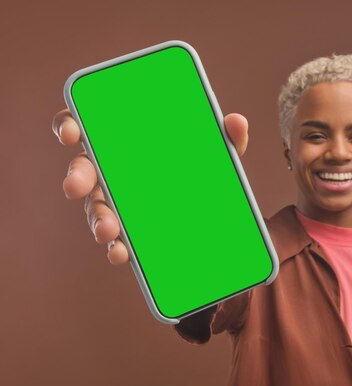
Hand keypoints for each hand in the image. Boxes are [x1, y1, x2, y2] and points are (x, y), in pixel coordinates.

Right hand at [51, 109, 249, 264]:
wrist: (214, 219)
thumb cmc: (199, 172)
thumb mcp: (216, 155)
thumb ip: (225, 139)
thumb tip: (237, 122)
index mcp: (125, 144)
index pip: (87, 127)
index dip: (71, 126)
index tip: (72, 132)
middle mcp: (112, 172)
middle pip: (83, 170)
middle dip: (78, 177)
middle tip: (76, 186)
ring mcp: (117, 204)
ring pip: (97, 210)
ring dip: (98, 220)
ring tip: (109, 230)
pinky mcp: (130, 233)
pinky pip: (117, 240)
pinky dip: (117, 247)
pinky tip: (123, 253)